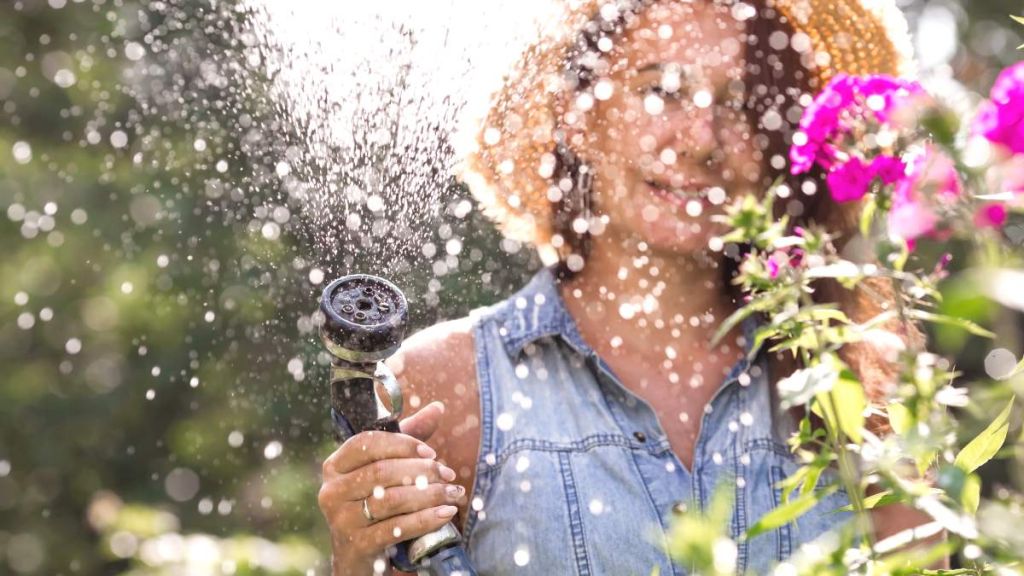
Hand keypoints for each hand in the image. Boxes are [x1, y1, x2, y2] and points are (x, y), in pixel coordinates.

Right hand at [318, 402, 464, 572]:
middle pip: (382, 471)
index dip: (402, 444)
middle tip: (449, 475)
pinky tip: (446, 514)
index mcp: (335, 465)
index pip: (367, 443)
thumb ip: (409, 436)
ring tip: (453, 494)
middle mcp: (331, 490)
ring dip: (429, 495)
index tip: (431, 452)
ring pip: (391, 499)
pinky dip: (426, 520)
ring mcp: (341, 519)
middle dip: (422, 472)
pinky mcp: (356, 544)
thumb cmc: (374, 501)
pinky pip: (396, 528)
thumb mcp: (386, 466)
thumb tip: (437, 407)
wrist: (357, 556)